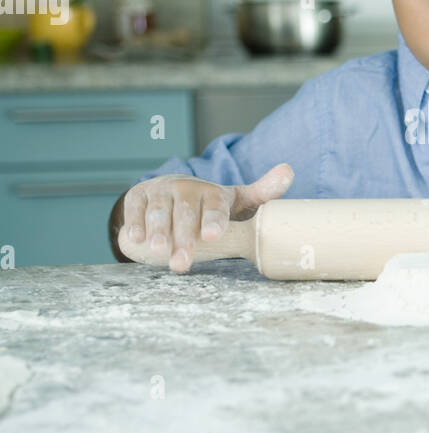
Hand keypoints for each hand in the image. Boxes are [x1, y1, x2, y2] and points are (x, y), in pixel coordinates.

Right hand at [119, 163, 293, 272]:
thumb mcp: (236, 199)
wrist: (172, 191)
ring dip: (159, 233)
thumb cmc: (210, 204)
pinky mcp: (138, 197)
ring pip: (159, 212)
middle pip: (185, 214)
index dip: (213, 220)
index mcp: (212, 192)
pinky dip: (134, 224)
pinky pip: (134, 209)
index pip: (215, 206)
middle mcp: (185, 188)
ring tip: (159, 253)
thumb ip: (263, 191)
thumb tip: (289, 170)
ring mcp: (160, 191)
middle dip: (184, 238)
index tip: (213, 236)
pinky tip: (135, 240)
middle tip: (182, 262)